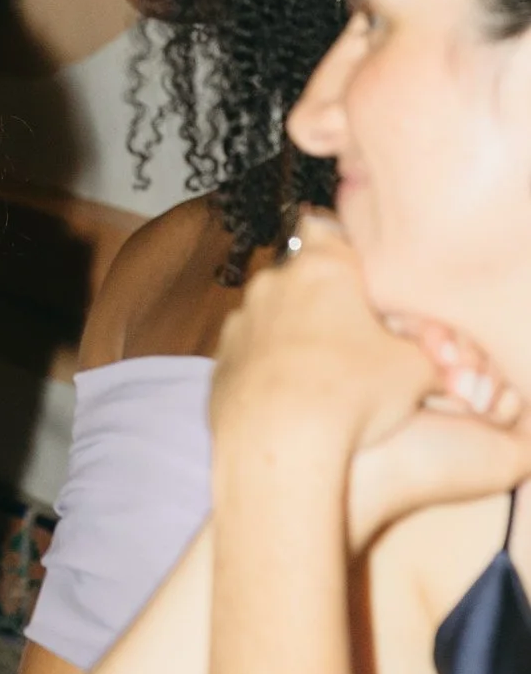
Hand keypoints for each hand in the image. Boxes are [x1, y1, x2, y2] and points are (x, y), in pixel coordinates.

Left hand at [215, 211, 530, 546]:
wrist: (280, 443)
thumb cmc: (356, 395)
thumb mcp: (419, 369)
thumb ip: (433, 348)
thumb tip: (450, 353)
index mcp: (325, 268)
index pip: (332, 230)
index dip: (351, 252)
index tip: (366, 279)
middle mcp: (275, 282)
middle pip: (307, 277)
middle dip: (331, 301)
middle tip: (359, 338)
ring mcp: (242, 320)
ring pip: (277, 315)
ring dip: (299, 335)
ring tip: (328, 376)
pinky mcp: (222, 360)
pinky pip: (254, 353)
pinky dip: (273, 368)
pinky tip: (296, 397)